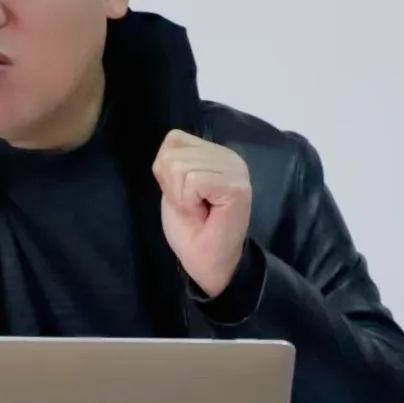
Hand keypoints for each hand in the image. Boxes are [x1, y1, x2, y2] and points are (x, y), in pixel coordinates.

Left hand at [152, 129, 251, 298]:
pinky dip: (187, 200)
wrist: (207, 263)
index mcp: (215, 153)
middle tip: (191, 206)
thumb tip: (168, 146)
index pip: (174, 139)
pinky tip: (202, 212)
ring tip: (197, 209)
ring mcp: (236, 170)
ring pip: (179, 166)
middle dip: (172, 185)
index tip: (183, 195)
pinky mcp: (236, 187)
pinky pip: (192, 180)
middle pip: (173, 154)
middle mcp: (229, 156)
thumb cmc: (191, 228)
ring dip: (180, 195)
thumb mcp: (174, 186)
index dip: (166, 171)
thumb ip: (174, 161)